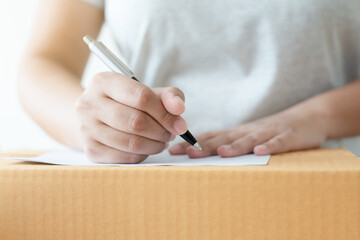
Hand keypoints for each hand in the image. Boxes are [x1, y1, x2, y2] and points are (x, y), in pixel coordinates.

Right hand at [75, 72, 186, 162]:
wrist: (95, 117)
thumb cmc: (126, 103)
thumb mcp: (147, 92)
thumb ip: (168, 96)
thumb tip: (179, 109)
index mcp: (103, 82)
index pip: (141, 96)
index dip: (165, 113)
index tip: (179, 124)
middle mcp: (89, 104)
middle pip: (136, 122)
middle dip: (161, 131)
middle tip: (170, 134)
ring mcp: (87, 128)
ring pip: (132, 143)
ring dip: (155, 145)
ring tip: (162, 141)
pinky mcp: (91, 150)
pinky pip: (126, 157)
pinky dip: (143, 155)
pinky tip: (147, 148)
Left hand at [169, 110, 326, 157]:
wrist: (308, 117)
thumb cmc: (273, 130)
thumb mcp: (249, 136)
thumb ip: (231, 143)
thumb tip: (206, 155)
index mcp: (238, 133)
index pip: (211, 137)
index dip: (192, 144)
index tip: (172, 151)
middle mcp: (249, 131)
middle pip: (224, 139)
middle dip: (205, 146)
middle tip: (187, 154)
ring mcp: (268, 133)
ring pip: (249, 139)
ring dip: (234, 146)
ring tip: (221, 152)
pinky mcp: (288, 137)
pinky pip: (278, 142)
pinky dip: (269, 146)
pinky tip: (260, 152)